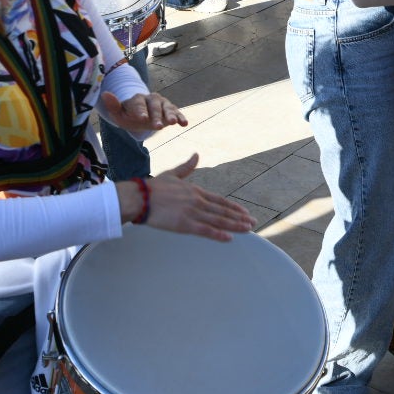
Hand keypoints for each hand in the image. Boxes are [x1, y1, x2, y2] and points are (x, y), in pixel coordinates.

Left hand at [100, 91, 187, 132]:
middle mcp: (151, 98)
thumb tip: (105, 94)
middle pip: (154, 106)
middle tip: (157, 127)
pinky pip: (176, 112)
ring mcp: (162, 103)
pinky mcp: (171, 109)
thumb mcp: (118, 114)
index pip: (139, 104)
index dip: (141, 111)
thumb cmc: (128, 115)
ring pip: (167, 108)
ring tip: (173, 123)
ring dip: (170, 115)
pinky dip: (180, 117)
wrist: (140, 116)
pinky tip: (184, 123)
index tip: (142, 118)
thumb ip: (113, 105)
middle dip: (156, 116)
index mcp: (137, 99)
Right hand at [119, 154, 255, 241]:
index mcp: (196, 191)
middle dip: (239, 217)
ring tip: (248, 229)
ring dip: (235, 225)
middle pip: (223, 211)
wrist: (139, 196)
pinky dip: (218, 234)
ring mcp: (193, 212)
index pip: (220, 200)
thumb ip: (187, 167)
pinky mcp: (184, 224)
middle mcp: (198, 201)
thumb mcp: (173, 174)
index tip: (245, 212)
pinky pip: (205, 230)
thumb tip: (196, 155)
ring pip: (218, 220)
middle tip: (253, 223)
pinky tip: (229, 238)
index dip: (234, 207)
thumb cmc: (153, 187)